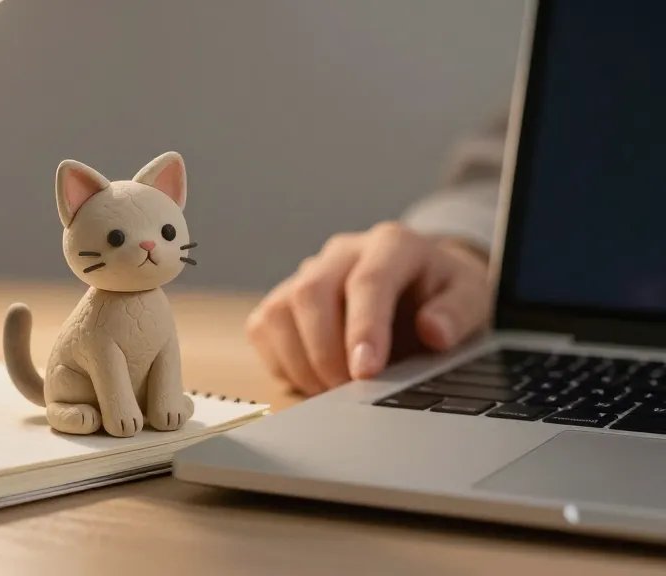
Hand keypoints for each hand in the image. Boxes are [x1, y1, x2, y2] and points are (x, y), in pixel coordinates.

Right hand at [246, 222, 490, 394]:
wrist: (419, 282)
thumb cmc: (441, 293)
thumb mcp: (471, 298)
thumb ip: (457, 313)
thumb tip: (434, 332)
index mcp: (391, 245)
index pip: (368, 281)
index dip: (364, 329)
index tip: (366, 372)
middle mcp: (342, 253)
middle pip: (311, 293)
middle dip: (325, 352)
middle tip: (350, 391)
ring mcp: (307, 273)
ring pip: (279, 311)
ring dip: (301, 362)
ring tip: (333, 391)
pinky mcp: (283, 298)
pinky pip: (264, 328)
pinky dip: (283, 361)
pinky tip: (314, 379)